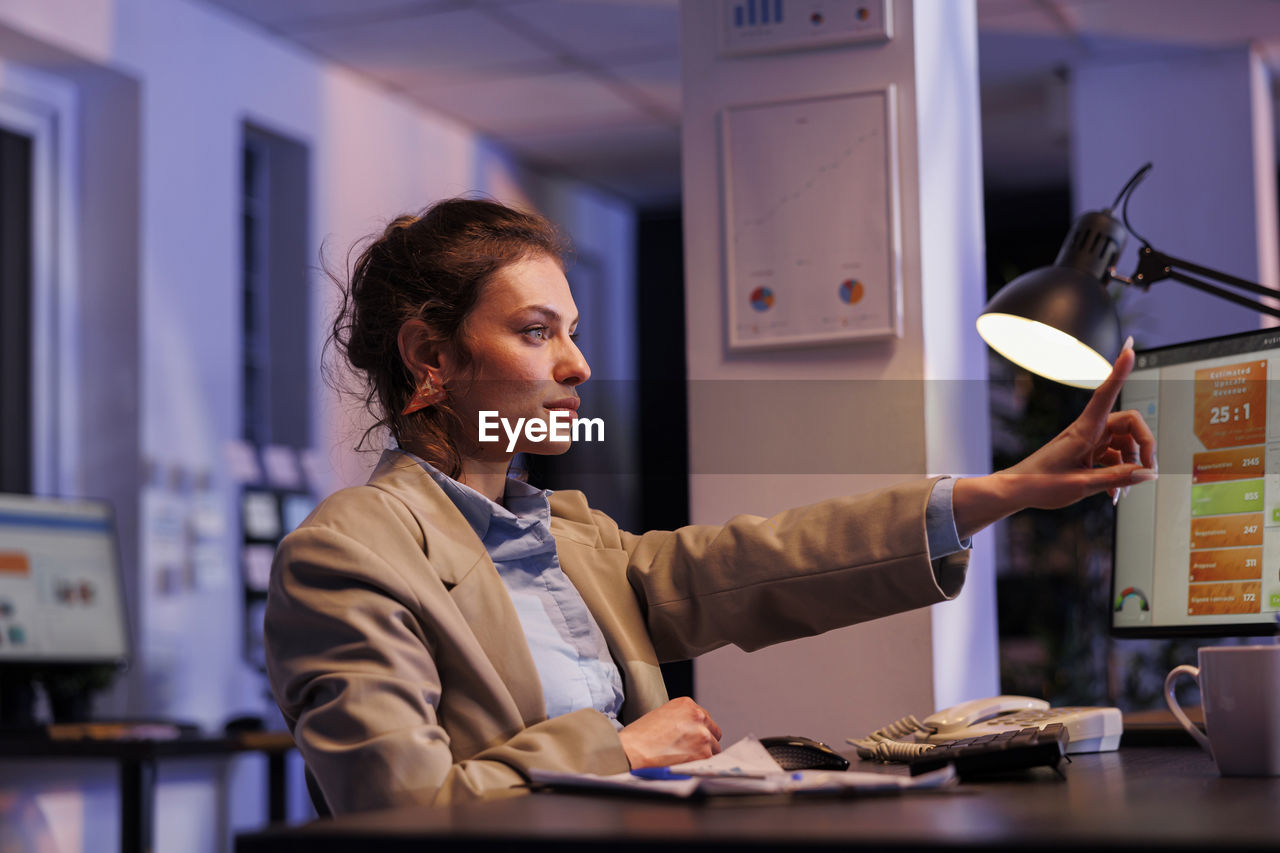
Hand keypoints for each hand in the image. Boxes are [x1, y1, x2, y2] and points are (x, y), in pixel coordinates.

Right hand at [618, 697, 722, 768]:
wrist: (633, 750)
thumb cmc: (641, 735)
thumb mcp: (663, 714)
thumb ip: (682, 718)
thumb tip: (693, 729)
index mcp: (687, 704)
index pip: (704, 717)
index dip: (698, 729)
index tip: (691, 737)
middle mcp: (698, 716)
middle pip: (713, 731)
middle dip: (704, 740)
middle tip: (690, 749)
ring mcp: (703, 735)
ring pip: (714, 747)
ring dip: (703, 753)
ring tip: (685, 758)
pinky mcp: (703, 753)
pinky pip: (711, 760)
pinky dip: (701, 764)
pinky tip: (687, 764)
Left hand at [953, 340, 1156, 537]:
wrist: (1016, 490)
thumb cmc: (1040, 484)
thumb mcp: (1082, 485)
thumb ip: (1118, 478)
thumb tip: (1148, 473)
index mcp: (1083, 430)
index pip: (1106, 394)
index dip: (1120, 371)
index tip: (1130, 348)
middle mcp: (1087, 431)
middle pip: (1129, 425)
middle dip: (1144, 447)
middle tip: (1148, 471)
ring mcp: (1088, 441)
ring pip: (1123, 444)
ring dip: (1131, 466)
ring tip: (1124, 491)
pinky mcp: (1086, 452)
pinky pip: (1113, 457)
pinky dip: (1118, 473)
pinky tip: (1114, 493)